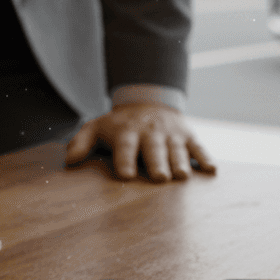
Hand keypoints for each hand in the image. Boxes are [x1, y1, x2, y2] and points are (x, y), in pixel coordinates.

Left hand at [66, 101, 215, 181]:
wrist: (148, 101)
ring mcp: (171, 134)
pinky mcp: (188, 135)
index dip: (125, 160)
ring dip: (180, 162)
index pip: (125, 147)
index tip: (125, 175)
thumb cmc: (119, 124)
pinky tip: (211, 170)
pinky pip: (198, 146)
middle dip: (157, 163)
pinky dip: (205, 157)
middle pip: (154, 149)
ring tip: (182, 177)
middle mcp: (150, 133)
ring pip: (177, 149)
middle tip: (160, 178)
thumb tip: (68, 161)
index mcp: (127, 133)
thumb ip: (81, 143)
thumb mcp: (96, 128)